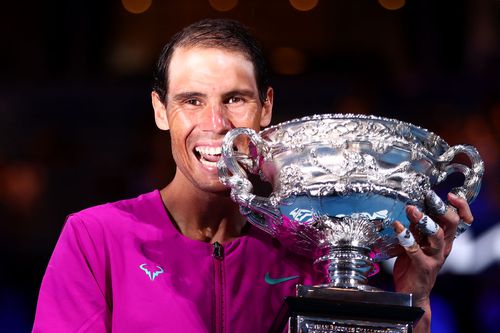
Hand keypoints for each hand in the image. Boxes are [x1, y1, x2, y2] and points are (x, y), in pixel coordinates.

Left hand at [392, 192, 472, 331]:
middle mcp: (443, 247)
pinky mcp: (423, 266)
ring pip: (438, 236)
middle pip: (451, 225)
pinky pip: (415, 250)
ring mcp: (435, 257)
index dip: (459, 207)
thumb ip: (416, 228)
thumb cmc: (413, 264)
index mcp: (445, 239)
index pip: (460, 220)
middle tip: (430, 197)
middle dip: (441, 209)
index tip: (450, 195)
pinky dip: (406, 237)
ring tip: (412, 210)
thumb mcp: (416, 241)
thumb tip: (411, 208)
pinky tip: (398, 227)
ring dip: (425, 221)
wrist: (412, 292)